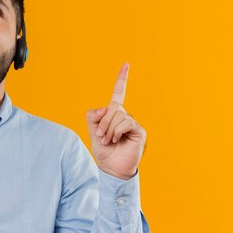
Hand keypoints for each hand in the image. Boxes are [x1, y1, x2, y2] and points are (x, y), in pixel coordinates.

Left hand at [85, 63, 145, 179]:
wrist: (112, 168)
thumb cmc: (104, 151)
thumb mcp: (92, 132)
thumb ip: (93, 117)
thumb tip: (104, 108)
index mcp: (115, 115)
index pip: (118, 93)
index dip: (122, 79)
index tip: (126, 64)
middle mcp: (125, 116)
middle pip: (112, 106)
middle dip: (103, 122)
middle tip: (101, 137)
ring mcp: (133, 123)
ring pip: (117, 114)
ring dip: (108, 129)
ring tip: (109, 141)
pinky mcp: (139, 130)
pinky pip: (125, 122)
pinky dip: (116, 131)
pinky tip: (116, 140)